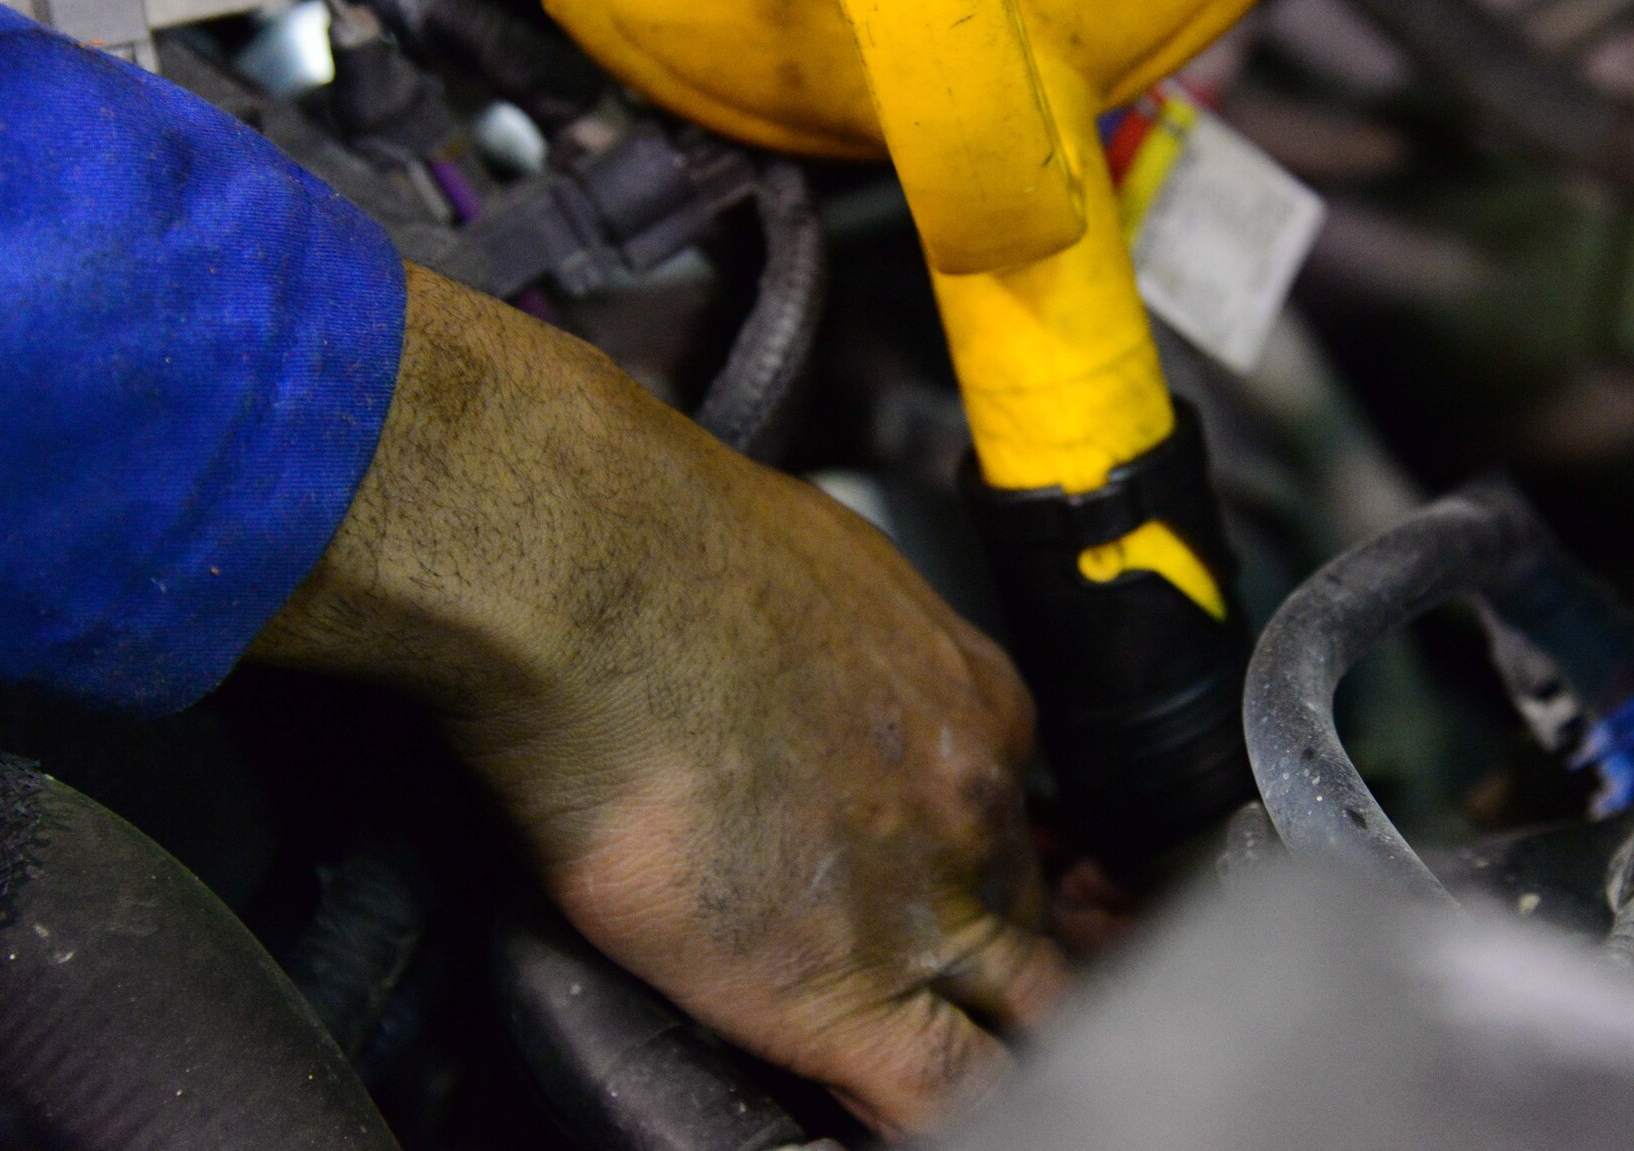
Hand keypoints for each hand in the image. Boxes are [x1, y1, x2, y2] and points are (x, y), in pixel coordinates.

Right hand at [252, 264, 1068, 1133]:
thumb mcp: (819, 563)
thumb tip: (805, 666)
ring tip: (990, 1075)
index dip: (987, 868)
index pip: (1013, 818)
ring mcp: (926, 902)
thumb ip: (849, 640)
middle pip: (1032, 918)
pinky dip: (951, 1112)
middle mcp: (975, 803)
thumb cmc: (673, 540)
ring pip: (1023, 1015)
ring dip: (1008, 1045)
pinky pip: (942, 1093)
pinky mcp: (843, 990)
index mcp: (974, 704)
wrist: (600, 578)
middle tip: (1006, 1000)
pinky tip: (906, 1117)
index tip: (961, 892)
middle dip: (1031, 966)